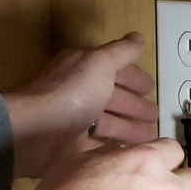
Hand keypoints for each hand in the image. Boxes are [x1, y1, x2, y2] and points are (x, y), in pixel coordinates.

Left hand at [2, 32, 158, 179]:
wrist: (35, 132)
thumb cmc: (70, 94)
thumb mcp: (100, 63)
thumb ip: (121, 51)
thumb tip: (138, 36)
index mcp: (84, 70)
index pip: (115, 71)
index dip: (134, 78)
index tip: (152, 88)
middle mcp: (78, 93)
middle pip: (112, 98)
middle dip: (134, 105)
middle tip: (155, 115)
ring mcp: (74, 121)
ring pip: (107, 124)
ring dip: (128, 128)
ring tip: (149, 137)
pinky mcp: (71, 147)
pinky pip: (98, 146)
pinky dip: (113, 148)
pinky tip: (129, 153)